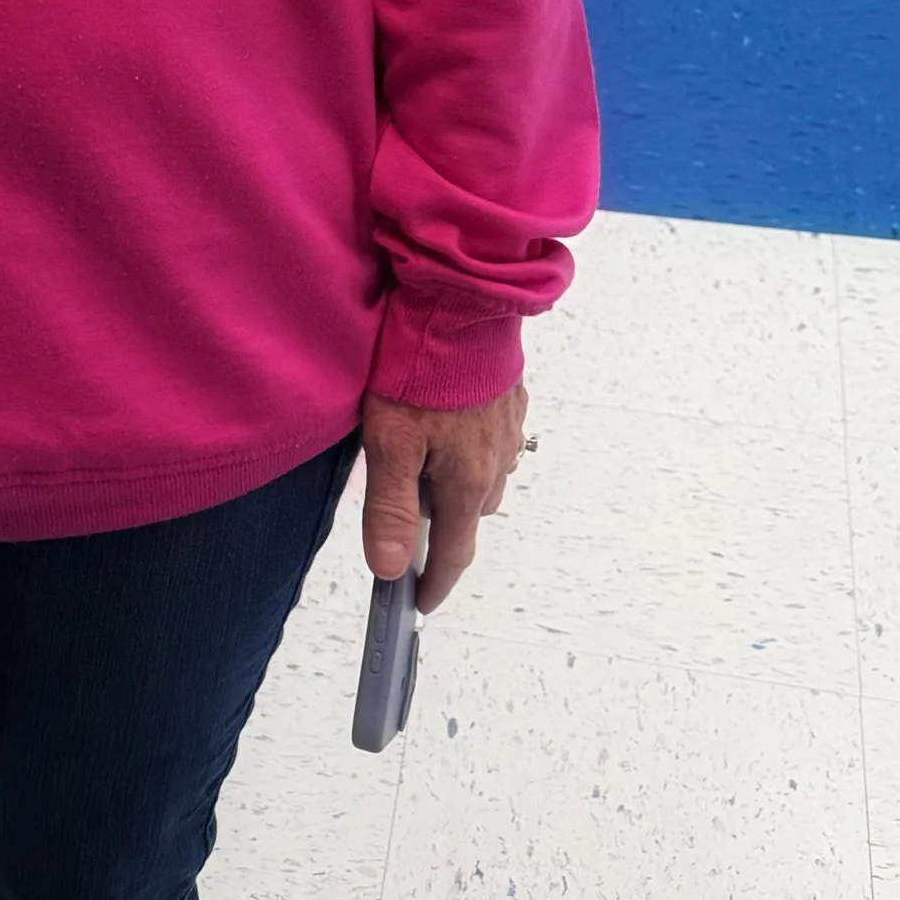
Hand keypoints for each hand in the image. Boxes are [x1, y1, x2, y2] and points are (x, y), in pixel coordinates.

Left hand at [360, 380, 528, 614]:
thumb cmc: (420, 366)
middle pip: (468, 514)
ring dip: (456, 481)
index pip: (454, 552)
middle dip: (441, 524)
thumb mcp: (390, 438)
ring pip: (482, 476)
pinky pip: (492, 440)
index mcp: (468, 479)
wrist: (461, 298)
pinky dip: (469, 447)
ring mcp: (507, 427)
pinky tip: (445, 423)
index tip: (421, 601)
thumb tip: (391, 568)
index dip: (436, 582)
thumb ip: (390, 506)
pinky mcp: (509, 396)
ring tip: (420, 460)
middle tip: (405, 514)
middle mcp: (496, 460)